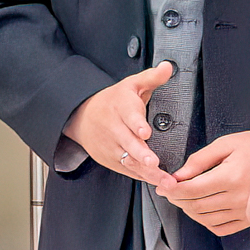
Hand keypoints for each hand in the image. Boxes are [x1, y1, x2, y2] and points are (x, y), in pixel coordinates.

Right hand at [65, 63, 172, 182]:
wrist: (82, 116)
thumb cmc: (113, 101)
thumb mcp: (131, 84)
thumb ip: (151, 77)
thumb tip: (168, 67)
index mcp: (120, 107)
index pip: (128, 116)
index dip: (137, 124)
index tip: (145, 132)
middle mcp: (114, 128)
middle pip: (128, 143)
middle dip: (141, 154)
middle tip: (153, 162)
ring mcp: (111, 146)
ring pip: (129, 160)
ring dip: (146, 172)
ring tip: (164, 180)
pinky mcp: (111, 160)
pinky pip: (127, 170)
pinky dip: (142, 177)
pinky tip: (157, 182)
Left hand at [157, 126, 249, 234]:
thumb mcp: (226, 143)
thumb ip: (199, 160)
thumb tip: (179, 175)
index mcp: (231, 177)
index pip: (192, 190)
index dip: (172, 189)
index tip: (164, 184)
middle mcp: (238, 198)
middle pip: (195, 206)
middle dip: (177, 198)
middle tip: (170, 189)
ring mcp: (244, 211)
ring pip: (205, 219)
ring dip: (188, 210)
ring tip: (183, 198)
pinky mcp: (248, 218)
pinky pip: (220, 228)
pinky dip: (205, 221)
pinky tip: (202, 210)